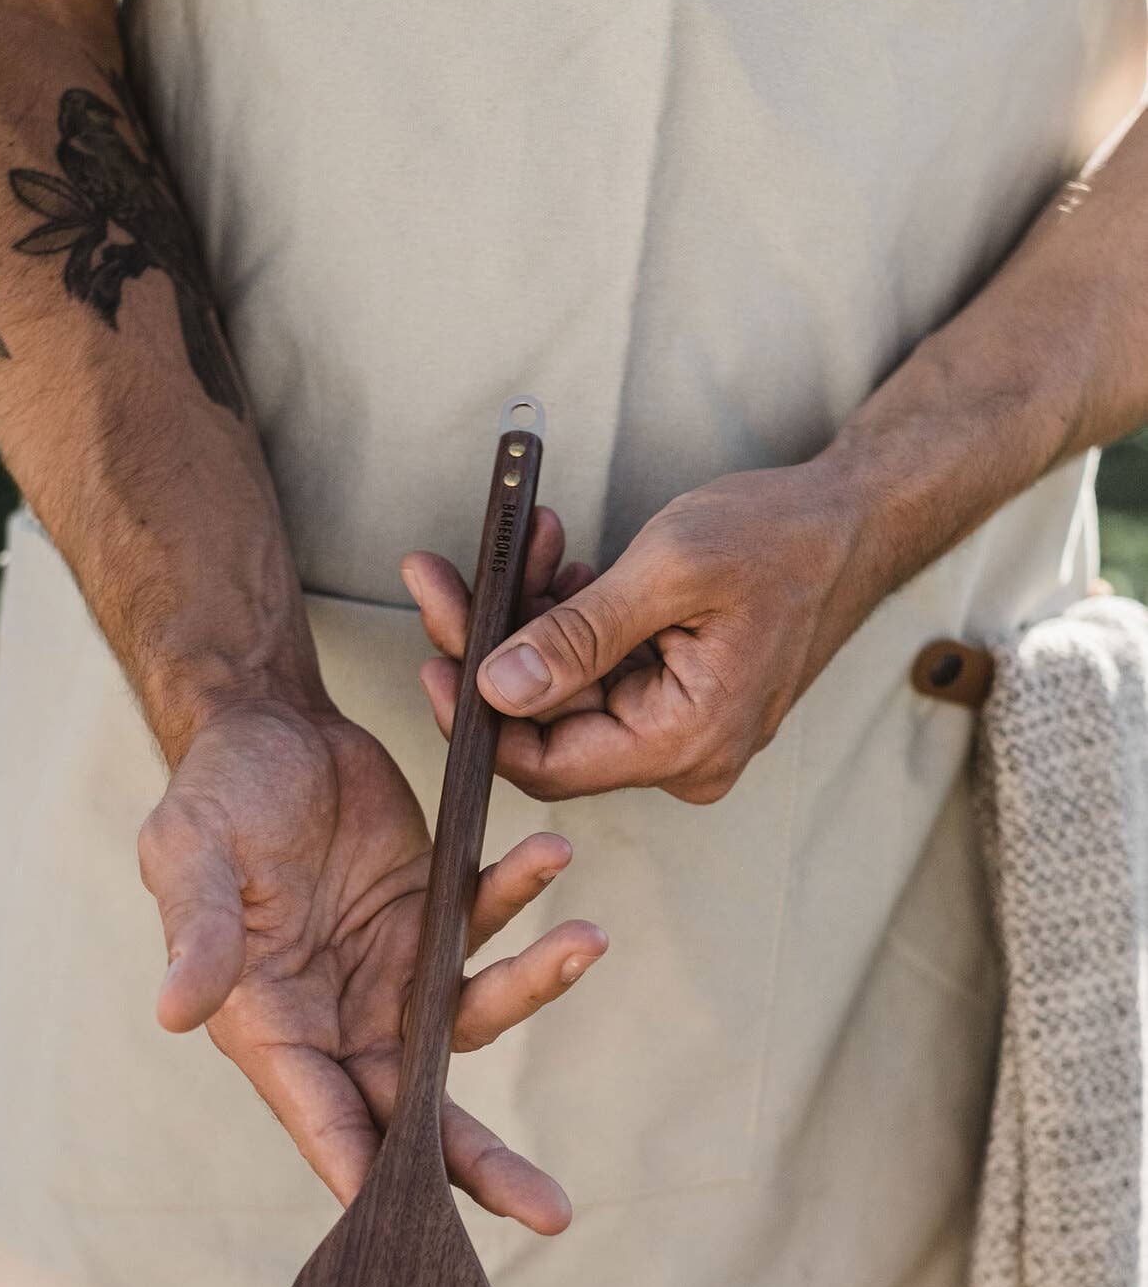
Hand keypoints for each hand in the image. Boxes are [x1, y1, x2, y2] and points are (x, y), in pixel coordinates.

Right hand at [137, 700, 607, 1232]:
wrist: (264, 728)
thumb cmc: (211, 799)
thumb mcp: (190, 856)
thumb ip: (197, 934)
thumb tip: (175, 1012)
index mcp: (273, 1031)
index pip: (324, 1122)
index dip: (369, 1176)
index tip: (418, 1229)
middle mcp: (340, 1022)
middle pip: (417, 1115)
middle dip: (483, 1164)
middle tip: (552, 1214)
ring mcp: (395, 976)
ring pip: (472, 1020)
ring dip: (533, 988)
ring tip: (584, 943)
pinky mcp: (435, 920)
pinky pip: (487, 927)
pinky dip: (521, 898)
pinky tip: (548, 856)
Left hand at [404, 463, 863, 802]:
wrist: (854, 522)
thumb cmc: (780, 538)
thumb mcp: (668, 572)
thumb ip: (577, 637)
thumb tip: (495, 691)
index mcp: (684, 743)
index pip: (545, 764)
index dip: (477, 715)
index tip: (433, 650)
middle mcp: (681, 755)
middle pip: (548, 723)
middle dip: (493, 643)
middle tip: (445, 573)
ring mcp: (679, 729)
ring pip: (565, 690)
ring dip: (531, 616)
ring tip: (526, 538)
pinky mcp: (674, 696)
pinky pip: (597, 670)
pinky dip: (569, 616)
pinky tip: (560, 558)